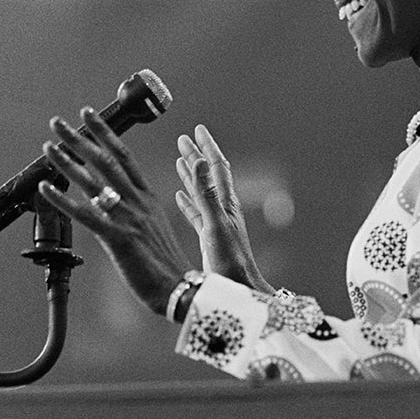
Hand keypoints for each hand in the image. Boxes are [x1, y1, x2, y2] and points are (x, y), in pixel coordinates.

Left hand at [37, 107, 192, 316]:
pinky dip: (64, 200)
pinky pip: (86, 215)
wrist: (180, 288)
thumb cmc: (165, 262)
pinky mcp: (118, 238)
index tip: (88, 115)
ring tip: (48, 147)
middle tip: (59, 122)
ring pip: (93, 182)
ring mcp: (128, 218)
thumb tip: (113, 198)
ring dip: (68, 162)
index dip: (104, 133)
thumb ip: (135, 209)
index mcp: (147, 197)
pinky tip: (46, 188)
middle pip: (105, 160)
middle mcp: (137, 202)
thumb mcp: (154, 226)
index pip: (123, 155)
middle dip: (80, 138)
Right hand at [175, 124, 272, 293]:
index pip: (216, 166)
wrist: (238, 288)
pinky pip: (197, 212)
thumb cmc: (230, 261)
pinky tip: (180, 197)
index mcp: (225, 203)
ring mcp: (216, 222)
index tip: (198, 130)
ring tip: (180, 160)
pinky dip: (188, 200)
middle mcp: (222, 209)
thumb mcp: (215, 224)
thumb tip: (203, 162)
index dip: (207, 147)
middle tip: (184, 140)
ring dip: (191, 174)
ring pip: (201, 191)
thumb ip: (206, 193)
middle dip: (196, 155)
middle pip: (208, 175)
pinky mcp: (209, 236)